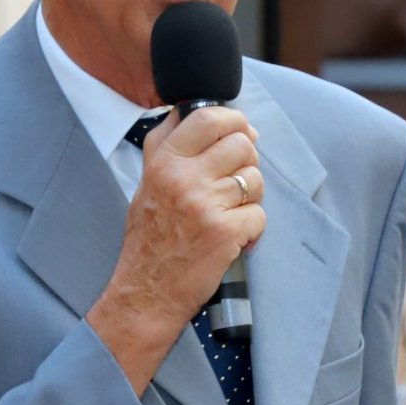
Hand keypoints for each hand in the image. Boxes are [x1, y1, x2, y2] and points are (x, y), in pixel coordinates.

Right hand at [87, 105, 265, 392]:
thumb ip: (167, 145)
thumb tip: (202, 111)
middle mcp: (182, 178)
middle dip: (247, 161)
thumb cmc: (149, 240)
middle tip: (235, 182)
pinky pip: (259, 215)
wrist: (145, 293)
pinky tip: (234, 240)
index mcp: (163, 162)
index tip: (239, 132)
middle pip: (241, 144)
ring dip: (250, 198)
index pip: (208, 117)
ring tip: (230, 214)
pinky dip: (253, 230)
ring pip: (255, 180)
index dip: (234, 120)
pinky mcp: (225, 232)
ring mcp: (205, 204)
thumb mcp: (146, 183)